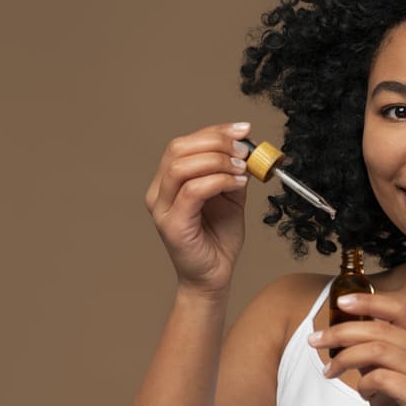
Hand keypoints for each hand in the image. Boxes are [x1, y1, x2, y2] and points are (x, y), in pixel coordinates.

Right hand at [144, 122, 252, 294]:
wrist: (215, 275)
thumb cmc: (219, 239)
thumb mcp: (231, 197)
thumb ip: (233, 172)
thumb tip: (245, 148)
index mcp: (169, 181)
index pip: (184, 143)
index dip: (214, 131)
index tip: (243, 129)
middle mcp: (159, 191)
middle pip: (179, 149)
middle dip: (216, 142)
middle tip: (243, 150)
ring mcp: (162, 208)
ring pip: (182, 167)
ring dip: (218, 161)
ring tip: (242, 169)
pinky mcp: (172, 224)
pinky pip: (192, 191)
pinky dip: (219, 181)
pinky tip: (238, 183)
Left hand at [314, 293, 405, 405]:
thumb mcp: (384, 375)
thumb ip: (372, 351)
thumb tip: (343, 328)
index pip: (400, 309)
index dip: (369, 301)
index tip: (341, 302)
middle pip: (382, 329)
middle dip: (342, 332)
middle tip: (315, 341)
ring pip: (378, 350)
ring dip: (346, 358)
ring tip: (331, 371)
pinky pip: (381, 378)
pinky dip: (364, 384)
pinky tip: (364, 394)